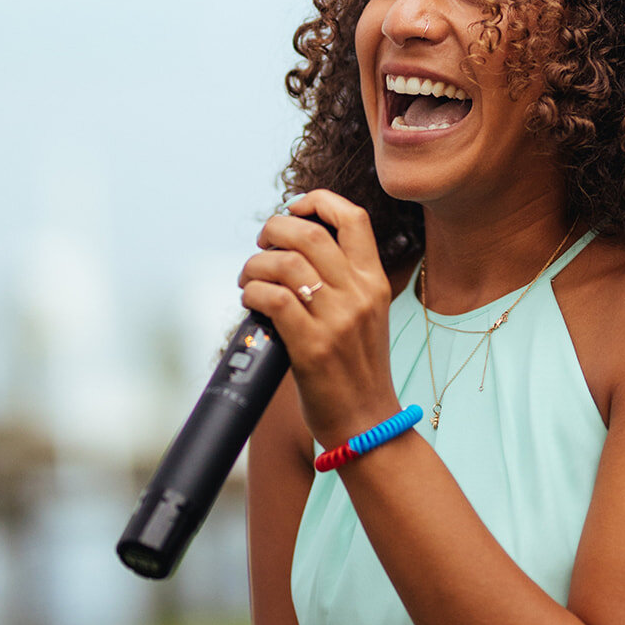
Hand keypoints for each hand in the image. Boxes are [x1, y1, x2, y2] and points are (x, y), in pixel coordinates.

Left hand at [238, 189, 401, 450]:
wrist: (367, 423)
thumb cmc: (357, 370)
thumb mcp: (367, 316)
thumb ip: (343, 283)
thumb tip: (293, 251)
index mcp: (376, 282)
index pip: (354, 218)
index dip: (318, 201)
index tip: (294, 209)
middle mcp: (360, 295)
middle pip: (309, 233)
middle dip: (273, 229)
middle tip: (261, 245)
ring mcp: (338, 320)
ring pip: (285, 263)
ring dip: (255, 265)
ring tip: (248, 280)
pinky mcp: (312, 346)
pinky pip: (272, 298)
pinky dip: (252, 293)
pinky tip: (249, 302)